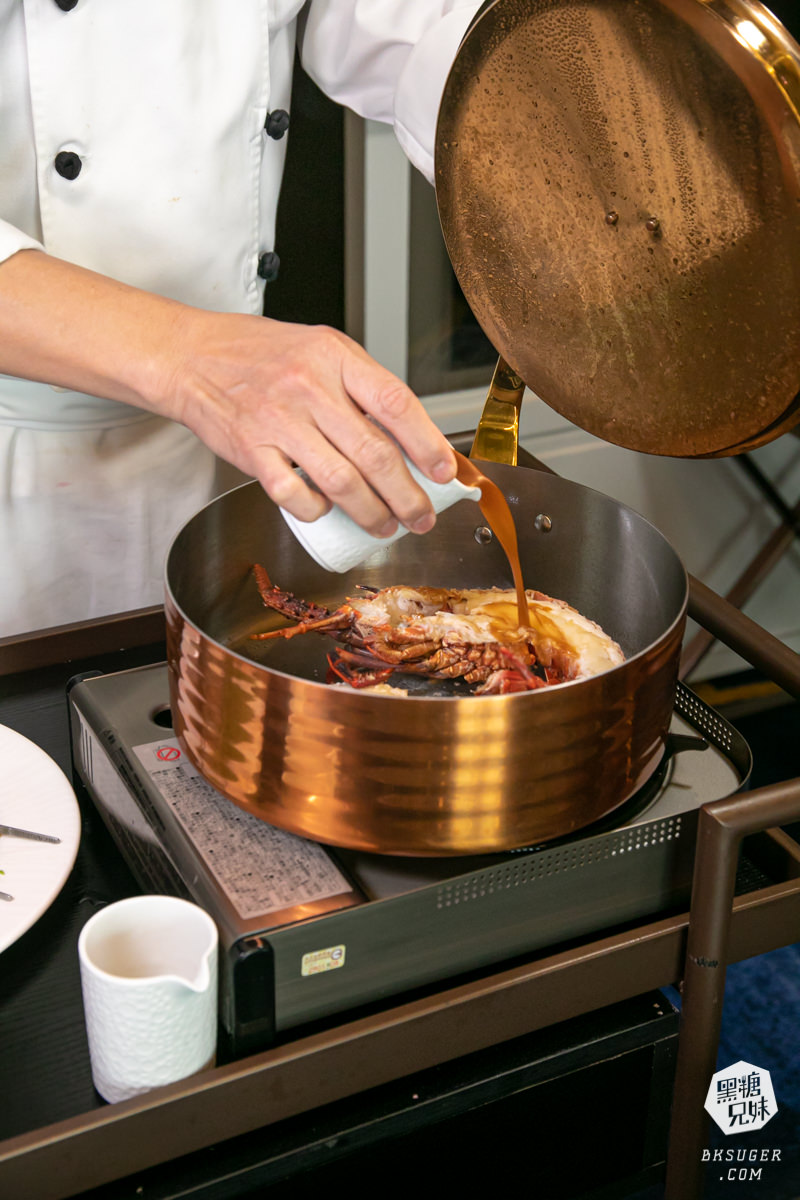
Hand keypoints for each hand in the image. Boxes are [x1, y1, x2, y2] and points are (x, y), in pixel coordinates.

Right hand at [0, 251, 455, 535]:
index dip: (427, 443)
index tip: (445, 471)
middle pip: (375, 454)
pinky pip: (295, 494)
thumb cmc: (259, 355)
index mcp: (335, 357)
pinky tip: (327, 513)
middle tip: (422, 517)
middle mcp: (309, 387)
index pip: (396, 403)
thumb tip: (412, 438)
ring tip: (385, 526)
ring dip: (371, 513)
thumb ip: (360, 387)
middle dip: (407, 496)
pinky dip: (317, 511)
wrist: (190, 356)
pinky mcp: (250, 450)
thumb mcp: (319, 350)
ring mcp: (278, 420)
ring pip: (341, 482)